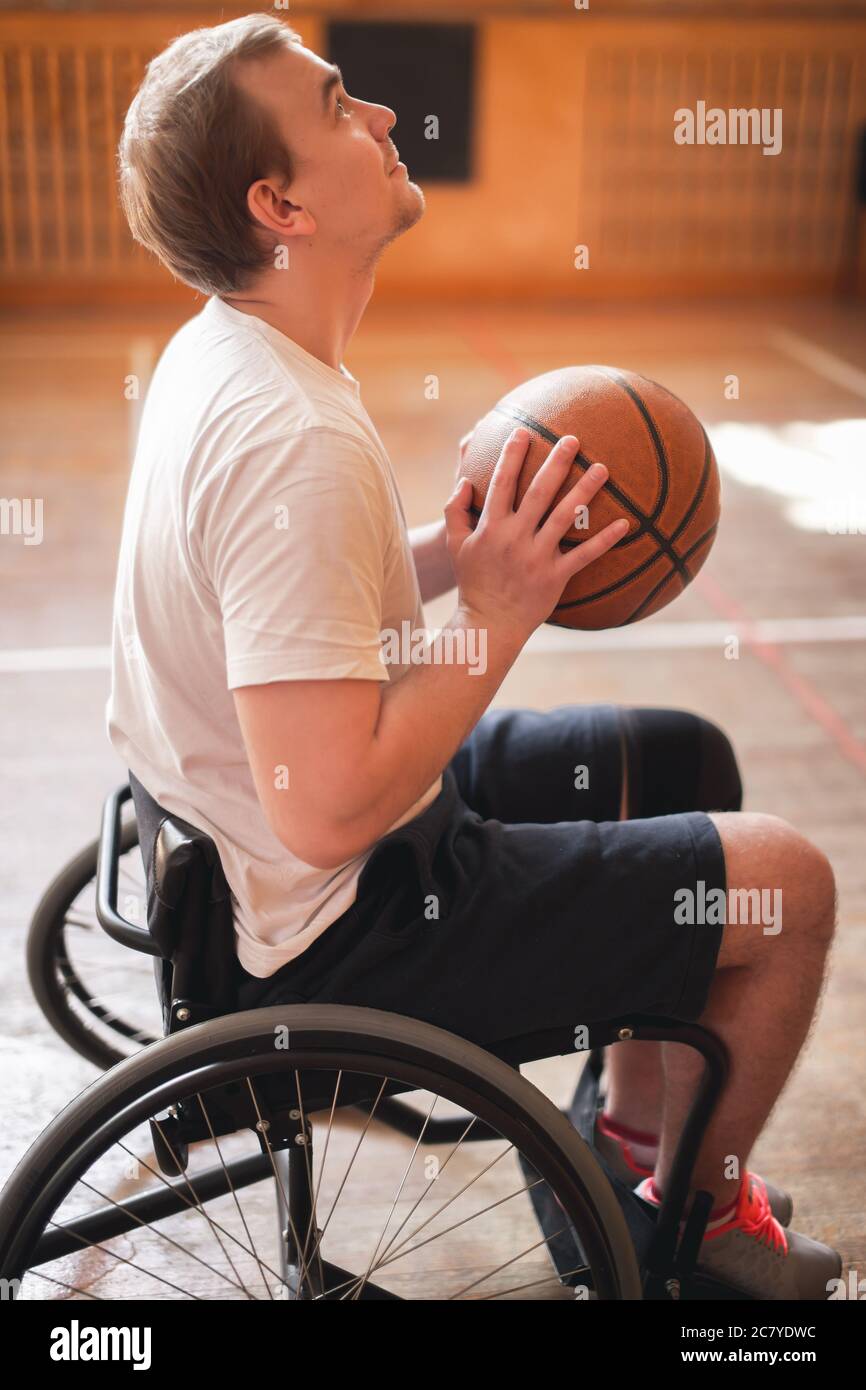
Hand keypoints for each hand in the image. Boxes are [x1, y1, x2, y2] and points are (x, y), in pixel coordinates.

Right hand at [443, 428, 628, 639]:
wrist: (489, 623)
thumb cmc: (473, 581)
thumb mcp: (456, 546)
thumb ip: (456, 512)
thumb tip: (464, 482)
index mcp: (491, 527)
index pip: (501, 483)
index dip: (511, 456)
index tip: (523, 432)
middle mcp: (514, 537)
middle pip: (538, 492)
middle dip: (555, 462)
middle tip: (572, 438)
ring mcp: (536, 557)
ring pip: (565, 517)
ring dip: (584, 490)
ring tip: (602, 468)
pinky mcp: (555, 576)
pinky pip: (584, 556)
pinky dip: (605, 540)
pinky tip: (625, 524)